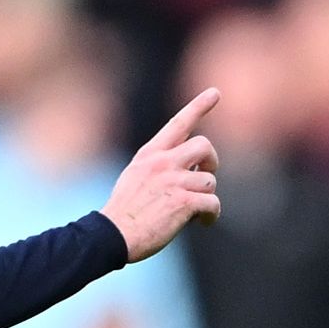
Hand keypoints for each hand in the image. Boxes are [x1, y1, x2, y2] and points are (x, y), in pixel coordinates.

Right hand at [103, 88, 221, 259]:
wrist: (113, 235)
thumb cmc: (125, 211)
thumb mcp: (136, 177)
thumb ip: (161, 167)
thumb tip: (193, 170)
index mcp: (150, 154)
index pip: (178, 123)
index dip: (199, 106)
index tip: (215, 92)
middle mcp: (162, 162)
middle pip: (204, 146)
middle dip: (212, 162)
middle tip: (205, 177)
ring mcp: (173, 181)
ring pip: (210, 180)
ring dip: (207, 197)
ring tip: (195, 211)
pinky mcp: (183, 202)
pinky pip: (213, 203)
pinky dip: (212, 214)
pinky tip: (204, 221)